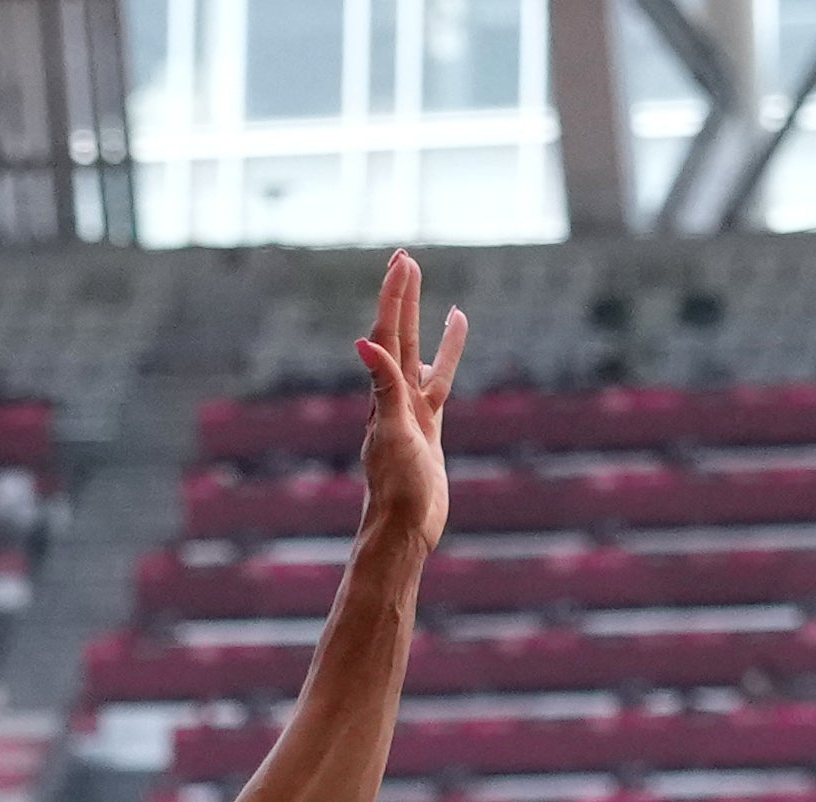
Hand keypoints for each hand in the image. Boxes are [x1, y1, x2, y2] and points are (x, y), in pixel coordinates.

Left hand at [354, 250, 466, 550]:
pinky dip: (446, 359)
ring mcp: (411, 412)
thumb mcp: (394, 435)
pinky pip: (438, 383)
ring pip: (421, 356)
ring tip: (434, 294)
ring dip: (425, 324)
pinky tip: (453, 344)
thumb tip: (362, 344)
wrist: (403, 529)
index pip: (388, 334)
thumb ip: (383, 388)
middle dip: (402, 298)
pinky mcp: (427, 429)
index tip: (401, 262)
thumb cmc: (397, 488)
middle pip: (398, 336)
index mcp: (387, 394)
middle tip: (405, 259)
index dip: (394, 297)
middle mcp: (395, 397)